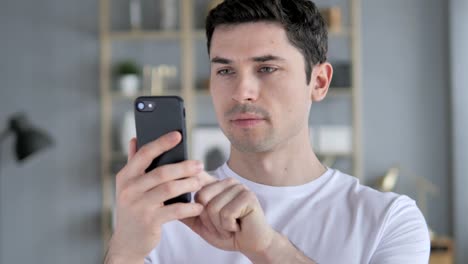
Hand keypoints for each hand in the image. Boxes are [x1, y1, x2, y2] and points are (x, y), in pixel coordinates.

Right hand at [106, 132, 204, 262]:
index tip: (178, 135)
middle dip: (184, 167)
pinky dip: (190, 207)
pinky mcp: (149, 221)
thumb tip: (134, 139)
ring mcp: (139, 206)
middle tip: (200, 165)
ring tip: (200, 182)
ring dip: (189, 184)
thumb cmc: (133, 208)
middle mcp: (129, 189)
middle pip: (162, 172)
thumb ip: (133, 163)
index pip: (144, 154)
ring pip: (170, 189)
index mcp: (125, 176)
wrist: (127, 241)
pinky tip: (198, 206)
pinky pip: (175, 210)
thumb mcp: (129, 186)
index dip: (161, 143)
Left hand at [182, 177, 274, 256]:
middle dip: (208, 219)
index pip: (196, 180)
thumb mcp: (202, 224)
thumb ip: (186, 213)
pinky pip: (226, 214)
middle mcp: (227, 182)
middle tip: (221, 224)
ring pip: (213, 207)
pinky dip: (228, 226)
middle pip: (201, 198)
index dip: (189, 189)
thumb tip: (165, 203)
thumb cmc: (228, 232)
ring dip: (219, 225)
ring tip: (230, 226)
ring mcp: (239, 188)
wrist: (250, 244)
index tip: (189, 201)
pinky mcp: (248, 197)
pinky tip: (237, 226)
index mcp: (216, 184)